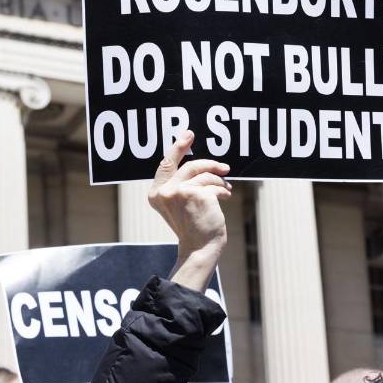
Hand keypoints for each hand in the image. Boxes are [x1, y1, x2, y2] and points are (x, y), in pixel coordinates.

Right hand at [148, 131, 231, 259]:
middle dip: (210, 164)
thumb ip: (181, 185)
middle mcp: (164, 191)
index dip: (178, 147)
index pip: (166, 164)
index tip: (188, 135)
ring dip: (219, 182)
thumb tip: (198, 164)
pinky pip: (214, 183)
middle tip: (224, 166)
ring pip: (205, 175)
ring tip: (225, 191)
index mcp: (156, 193)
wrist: (199, 248)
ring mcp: (179, 191)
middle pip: (189, 165)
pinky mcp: (196, 194)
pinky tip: (225, 198)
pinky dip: (223, 189)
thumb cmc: (193, 227)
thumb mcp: (180, 205)